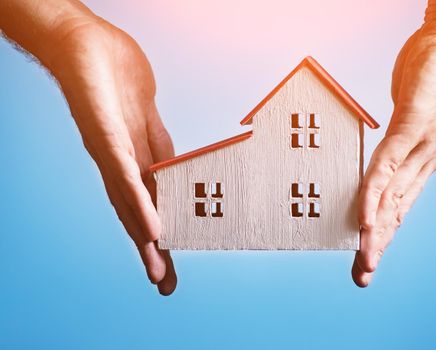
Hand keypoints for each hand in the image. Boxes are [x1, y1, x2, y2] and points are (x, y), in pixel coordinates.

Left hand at [48, 18, 176, 294]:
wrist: (85, 44)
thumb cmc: (116, 81)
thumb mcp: (149, 123)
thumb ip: (161, 150)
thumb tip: (175, 174)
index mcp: (131, 162)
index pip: (147, 204)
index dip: (157, 238)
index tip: (169, 269)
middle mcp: (118, 164)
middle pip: (135, 212)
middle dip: (150, 249)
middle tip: (164, 284)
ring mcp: (111, 150)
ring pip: (128, 200)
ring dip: (144, 236)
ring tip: (158, 265)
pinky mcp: (106, 132)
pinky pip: (124, 172)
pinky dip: (139, 202)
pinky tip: (151, 226)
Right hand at [352, 2, 435, 286]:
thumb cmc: (433, 75)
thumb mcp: (411, 114)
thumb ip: (395, 138)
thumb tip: (381, 154)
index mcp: (424, 159)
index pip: (401, 204)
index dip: (385, 234)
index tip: (369, 256)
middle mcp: (425, 158)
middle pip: (397, 210)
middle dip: (379, 245)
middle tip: (362, 275)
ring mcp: (419, 144)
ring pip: (393, 196)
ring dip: (376, 230)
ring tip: (365, 258)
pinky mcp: (410, 125)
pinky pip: (387, 165)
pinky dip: (374, 194)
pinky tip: (365, 217)